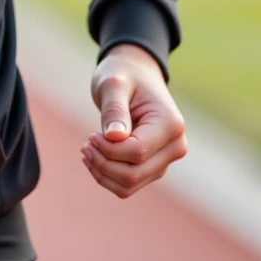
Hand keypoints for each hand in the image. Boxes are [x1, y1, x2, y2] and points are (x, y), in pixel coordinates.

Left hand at [81, 42, 187, 197]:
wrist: (135, 75)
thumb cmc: (124, 75)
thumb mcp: (114, 84)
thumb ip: (114, 109)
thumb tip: (114, 136)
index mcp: (171, 125)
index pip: (136, 152)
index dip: (108, 149)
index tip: (91, 135)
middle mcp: (175, 147)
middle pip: (134, 174)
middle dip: (103, 164)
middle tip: (85, 145)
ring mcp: (165, 160)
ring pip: (130, 185)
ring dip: (102, 173)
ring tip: (87, 151)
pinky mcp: (153, 167)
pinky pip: (128, 185)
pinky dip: (107, 177)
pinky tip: (95, 157)